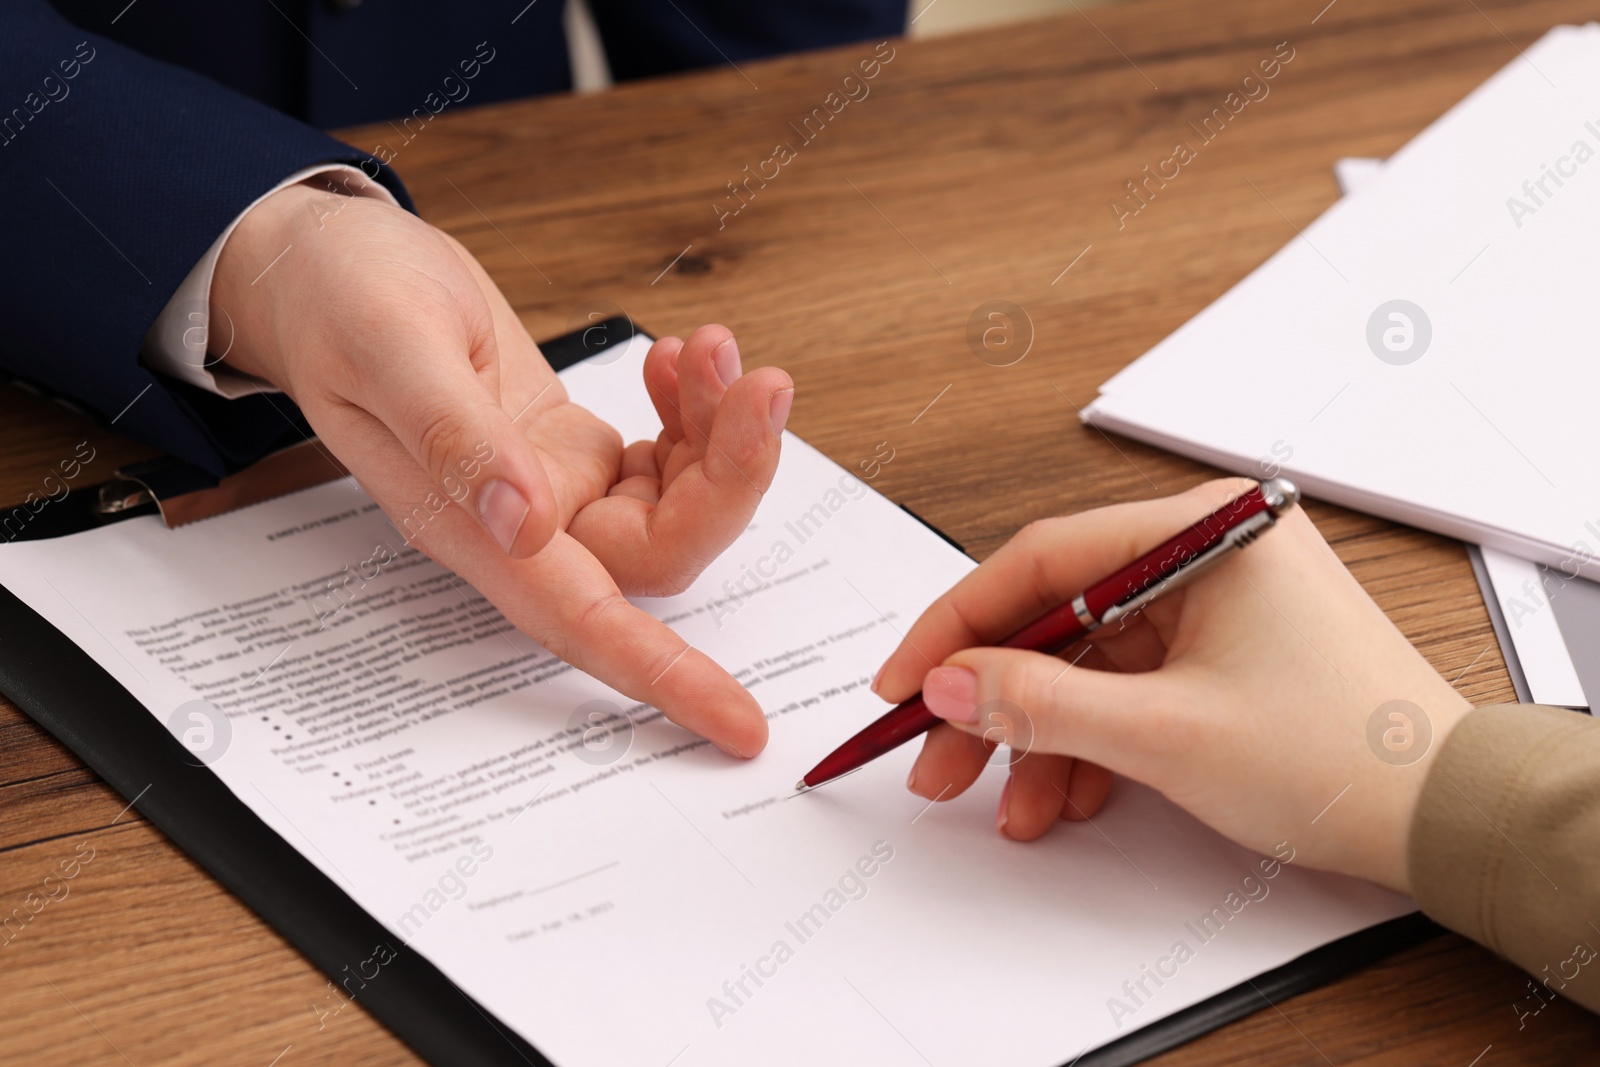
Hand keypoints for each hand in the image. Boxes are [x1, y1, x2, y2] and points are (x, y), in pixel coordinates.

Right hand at [213, 181, 792, 756]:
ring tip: (710, 348)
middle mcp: (521, 529)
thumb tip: (525, 521)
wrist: (327, 268)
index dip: (664, 677)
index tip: (740, 726)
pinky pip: (667, 462)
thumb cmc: (340, 303)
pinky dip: (694, 412)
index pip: (583, 625)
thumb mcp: (391, 348)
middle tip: (758, 380)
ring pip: (678, 505)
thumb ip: (455, 435)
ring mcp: (552, 493)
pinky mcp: (571, 453)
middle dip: (732, 472)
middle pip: (663, 549)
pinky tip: (676, 359)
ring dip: (721, 433)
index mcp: (471, 530)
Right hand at [873, 478, 1471, 891]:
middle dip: (993, 696)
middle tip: (934, 753)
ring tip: (1002, 801)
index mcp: (1204, 528)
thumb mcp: (1163, 732)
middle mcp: (1208, 549)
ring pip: (1088, 660)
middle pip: (1058, 612)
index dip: (957, 624)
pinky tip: (1065, 794)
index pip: (1041, 558)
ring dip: (1038, 734)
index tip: (905, 679)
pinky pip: (1129, 685)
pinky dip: (1091, 740)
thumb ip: (1039, 703)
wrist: (1446, 816)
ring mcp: (1217, 601)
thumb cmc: (1344, 754)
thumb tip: (950, 683)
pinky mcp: (1223, 650)